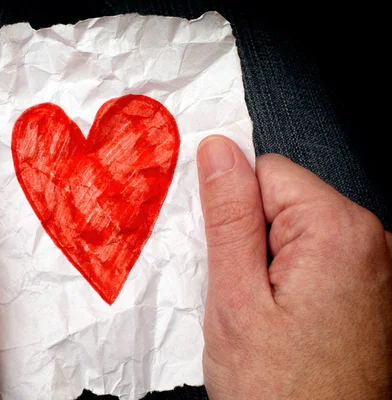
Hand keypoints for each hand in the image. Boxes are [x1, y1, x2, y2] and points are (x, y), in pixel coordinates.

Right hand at [197, 135, 391, 398]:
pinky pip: (311, 258)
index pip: (265, 170)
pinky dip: (284, 278)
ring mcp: (373, 266)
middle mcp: (369, 239)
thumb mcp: (236, 297)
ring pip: (291, 231)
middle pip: (281, 200)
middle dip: (246, 237)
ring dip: (263, 261)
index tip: (219, 249)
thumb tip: (218, 153)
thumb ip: (228, 217)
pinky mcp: (365, 289)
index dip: (230, 208)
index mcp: (337, 229)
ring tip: (259, 313)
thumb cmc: (283, 390)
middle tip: (237, 293)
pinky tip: (278, 318)